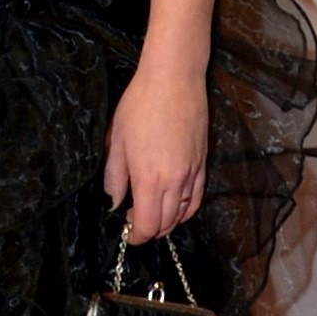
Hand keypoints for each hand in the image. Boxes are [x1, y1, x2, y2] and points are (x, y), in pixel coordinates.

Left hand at [102, 59, 208, 243]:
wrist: (174, 79)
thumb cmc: (140, 105)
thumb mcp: (117, 141)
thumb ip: (114, 177)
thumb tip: (113, 202)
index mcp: (149, 178)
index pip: (147, 225)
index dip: (136, 236)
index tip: (127, 233)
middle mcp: (174, 181)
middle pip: (165, 224)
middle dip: (149, 231)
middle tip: (134, 223)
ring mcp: (192, 173)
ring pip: (183, 214)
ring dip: (167, 222)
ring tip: (151, 216)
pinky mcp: (203, 163)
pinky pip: (196, 198)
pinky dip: (185, 210)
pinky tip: (175, 208)